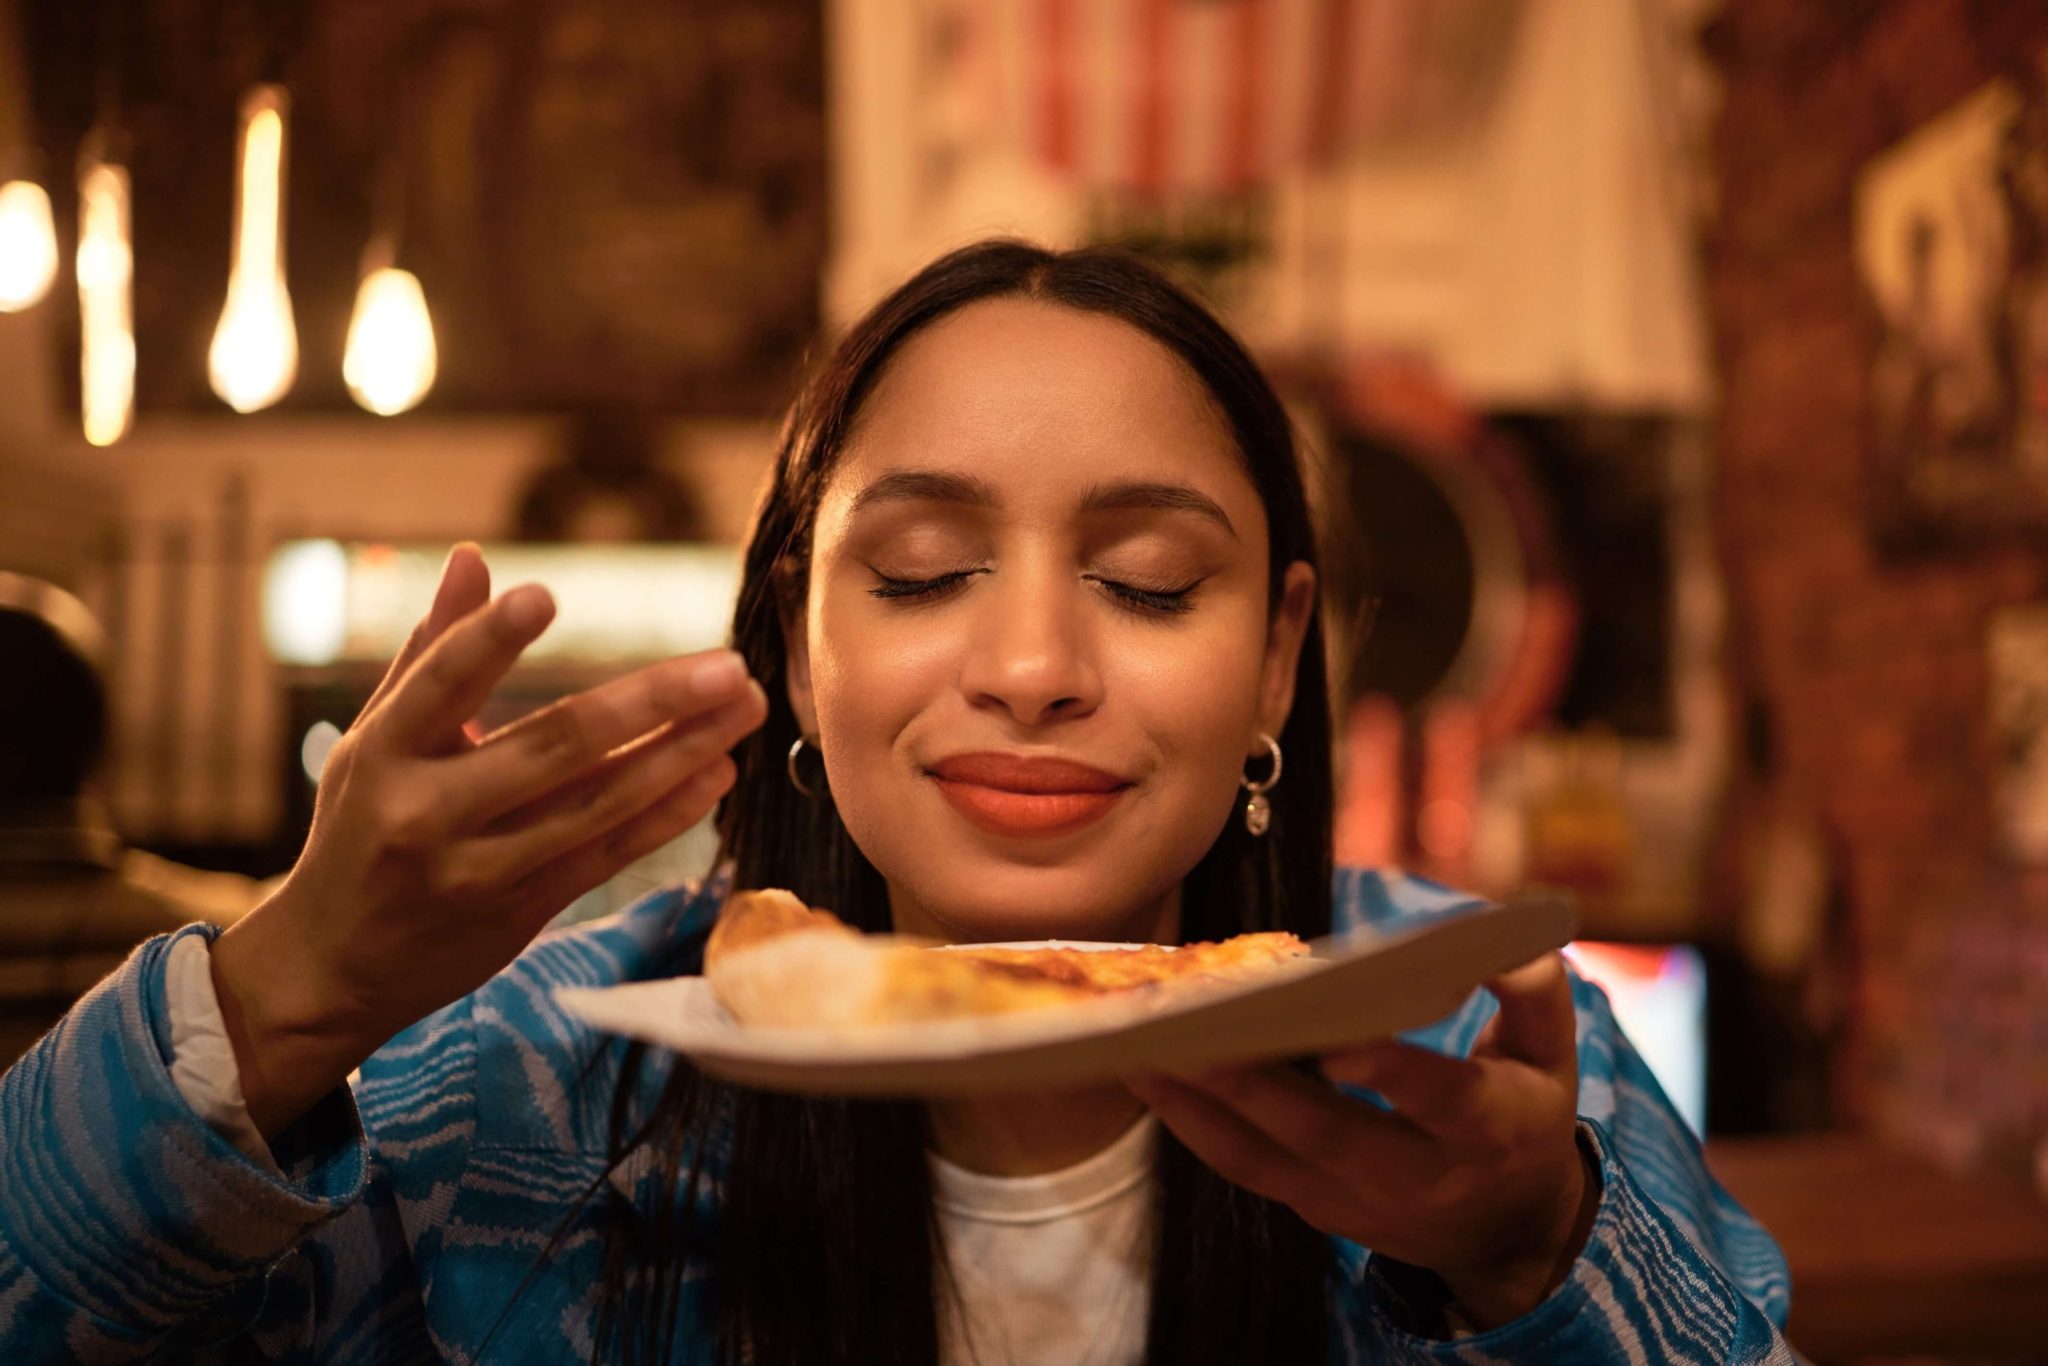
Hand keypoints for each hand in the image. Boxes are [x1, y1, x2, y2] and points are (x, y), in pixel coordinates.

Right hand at [210, 544, 767, 1136]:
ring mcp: (478, 869)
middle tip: (727, 665)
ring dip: (681, 754)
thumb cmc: (358, 828)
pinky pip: (606, 855)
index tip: (544, 595)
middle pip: (552, 747)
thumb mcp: (372, 738)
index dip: (488, 641)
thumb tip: (472, 557)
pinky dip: (665, 815)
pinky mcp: (520, 912)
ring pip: (596, 805)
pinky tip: (716, 772)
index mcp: (381, 755)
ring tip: (745, 707)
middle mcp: (427, 813)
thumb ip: (430, 651)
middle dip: (649, 703)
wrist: (334, 968)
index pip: (439, 687)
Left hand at [1126, 954, 1597, 1329]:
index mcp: (1488, 1128)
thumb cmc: (1525, 1113)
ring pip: (1266, 1158)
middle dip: (1254, 1086)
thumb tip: (1496, 938)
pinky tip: (1147, 1072)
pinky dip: (1190, 1123)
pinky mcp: (1313, 1208)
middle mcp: (1418, 1175)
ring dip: (1196, 1105)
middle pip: (1327, 1133)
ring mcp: (1357, 1202)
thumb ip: (1531, 990)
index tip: (1339, 1040)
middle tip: (1188, 1033)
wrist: (1509, 1231)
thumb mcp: (1553, 1054)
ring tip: (1137, 1046)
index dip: (1392, 1071)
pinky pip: (1243, 1168)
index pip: (1440, 1100)